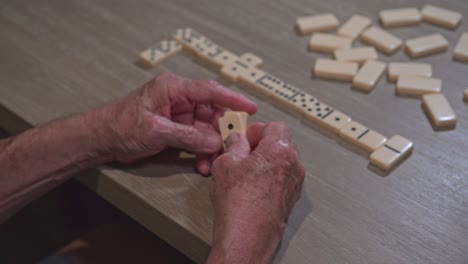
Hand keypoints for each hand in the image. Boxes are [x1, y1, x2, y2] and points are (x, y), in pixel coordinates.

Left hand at [89, 72, 256, 172]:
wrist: (102, 139)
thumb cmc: (121, 126)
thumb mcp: (157, 131)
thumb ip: (188, 136)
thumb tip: (214, 142)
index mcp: (173, 88)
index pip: (209, 90)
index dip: (232, 99)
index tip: (250, 108)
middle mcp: (178, 98)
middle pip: (210, 112)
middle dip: (220, 131)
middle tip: (230, 147)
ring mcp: (178, 113)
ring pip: (205, 128)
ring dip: (210, 146)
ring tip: (210, 163)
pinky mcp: (175, 127)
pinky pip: (195, 138)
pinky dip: (200, 151)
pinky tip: (201, 164)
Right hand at [207, 122, 304, 263]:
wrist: (248, 235)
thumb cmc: (239, 203)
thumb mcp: (225, 163)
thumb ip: (233, 146)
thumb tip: (236, 141)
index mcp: (280, 150)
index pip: (275, 126)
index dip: (258, 129)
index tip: (245, 136)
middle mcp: (293, 165)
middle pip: (282, 143)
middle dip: (263, 144)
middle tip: (244, 151)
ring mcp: (295, 183)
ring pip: (283, 162)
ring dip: (266, 161)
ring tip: (245, 171)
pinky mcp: (291, 198)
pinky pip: (282, 179)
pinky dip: (270, 177)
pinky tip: (252, 187)